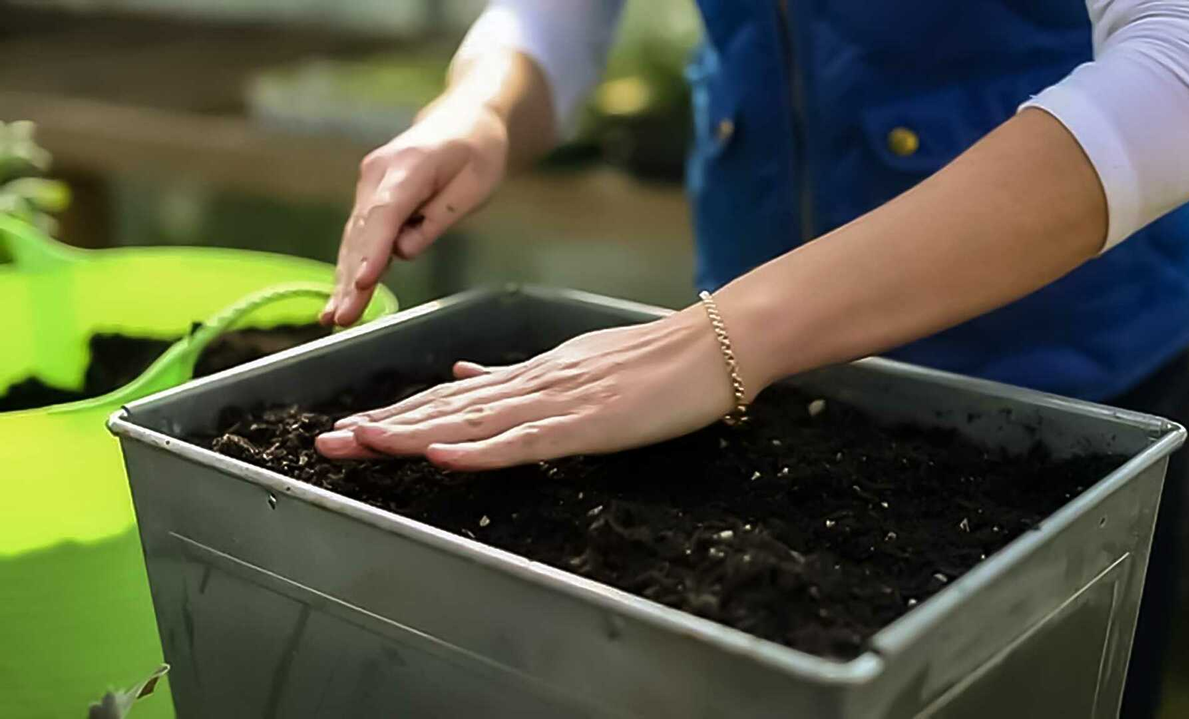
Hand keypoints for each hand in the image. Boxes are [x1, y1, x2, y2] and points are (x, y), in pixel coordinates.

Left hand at [315, 308, 739, 470]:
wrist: (709, 346)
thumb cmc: (651, 359)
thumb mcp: (576, 363)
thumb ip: (517, 375)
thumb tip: (464, 372)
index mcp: (530, 376)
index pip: (450, 398)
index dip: (398, 414)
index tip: (353, 427)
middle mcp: (531, 385)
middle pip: (445, 409)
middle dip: (384, 427)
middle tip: (328, 443)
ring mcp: (556, 402)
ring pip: (471, 422)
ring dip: (412, 436)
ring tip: (361, 445)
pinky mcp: (586, 424)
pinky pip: (524, 442)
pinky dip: (479, 451)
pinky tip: (441, 456)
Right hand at [321, 100, 508, 325]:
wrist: (462, 120)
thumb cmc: (476, 152)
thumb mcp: (476, 183)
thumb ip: (440, 217)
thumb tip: (404, 251)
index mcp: (409, 166)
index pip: (387, 214)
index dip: (374, 251)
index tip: (363, 282)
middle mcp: (378, 173)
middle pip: (364, 233)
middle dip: (352, 278)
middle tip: (343, 317)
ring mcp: (368, 185)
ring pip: (354, 238)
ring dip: (343, 279)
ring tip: (335, 318)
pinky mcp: (369, 197)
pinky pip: (358, 237)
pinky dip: (349, 266)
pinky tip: (337, 298)